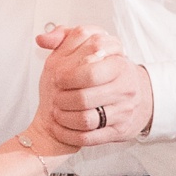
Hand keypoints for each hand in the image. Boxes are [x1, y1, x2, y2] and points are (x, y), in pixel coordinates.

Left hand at [35, 22, 154, 146]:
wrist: (133, 94)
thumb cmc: (105, 70)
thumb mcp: (88, 47)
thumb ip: (65, 36)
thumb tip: (42, 40)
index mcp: (118, 64)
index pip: (89, 72)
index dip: (67, 77)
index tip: (58, 78)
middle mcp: (125, 88)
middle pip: (84, 98)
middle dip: (62, 99)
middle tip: (56, 97)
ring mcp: (124, 111)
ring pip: (86, 120)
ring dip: (64, 117)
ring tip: (57, 111)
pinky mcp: (119, 131)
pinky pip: (89, 138)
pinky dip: (69, 134)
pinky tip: (61, 127)